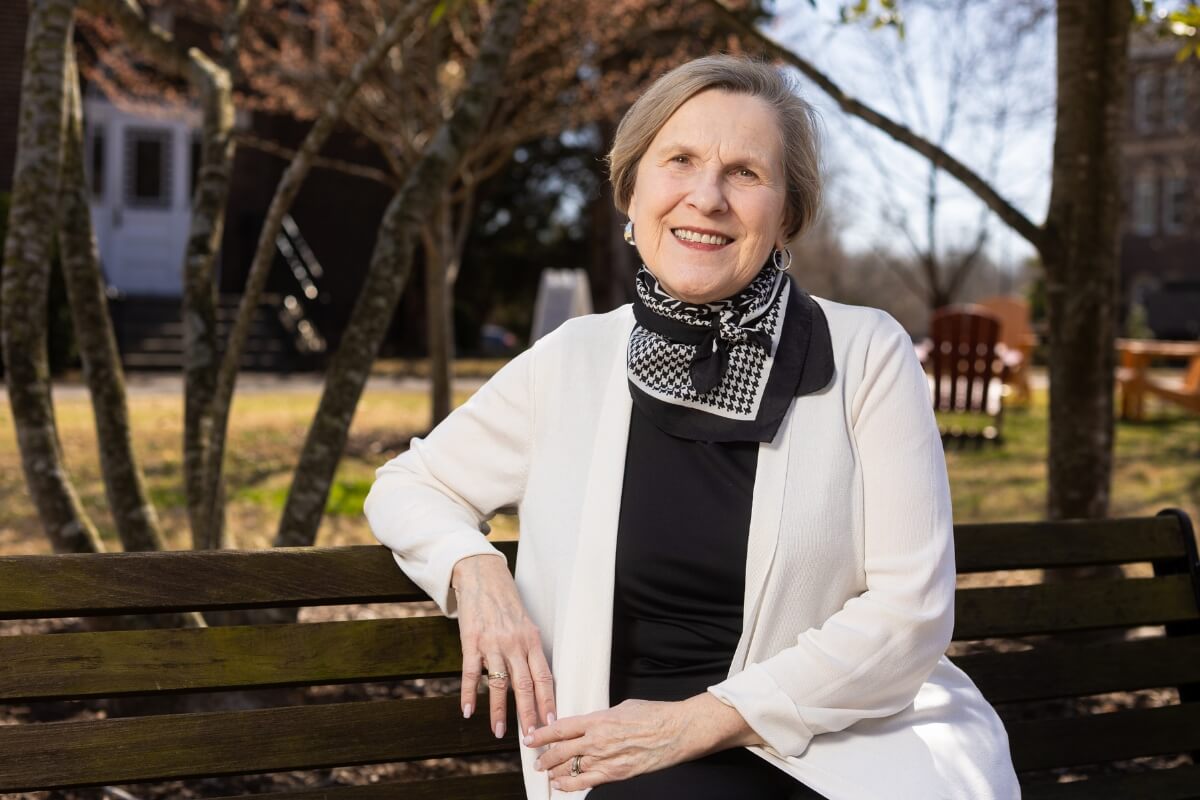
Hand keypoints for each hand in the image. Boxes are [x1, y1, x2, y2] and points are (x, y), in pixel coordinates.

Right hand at [451, 553, 555, 739]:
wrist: (482, 576)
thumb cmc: (506, 603)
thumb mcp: (525, 625)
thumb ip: (530, 651)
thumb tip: (539, 680)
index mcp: (532, 640)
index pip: (544, 677)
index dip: (548, 702)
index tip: (553, 723)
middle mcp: (515, 643)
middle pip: (525, 685)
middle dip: (529, 714)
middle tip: (532, 738)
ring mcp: (493, 643)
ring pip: (499, 683)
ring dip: (499, 711)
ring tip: (499, 732)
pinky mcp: (472, 641)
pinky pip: (471, 673)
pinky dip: (470, 694)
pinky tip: (468, 711)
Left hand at [525, 693, 762, 791]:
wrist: (676, 730)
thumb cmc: (654, 715)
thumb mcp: (622, 707)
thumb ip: (603, 717)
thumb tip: (593, 722)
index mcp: (597, 718)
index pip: (560, 728)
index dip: (542, 735)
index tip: (531, 737)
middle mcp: (596, 739)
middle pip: (560, 751)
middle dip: (545, 756)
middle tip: (537, 759)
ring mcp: (605, 759)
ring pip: (569, 769)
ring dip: (555, 772)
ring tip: (547, 773)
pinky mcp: (616, 774)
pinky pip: (585, 782)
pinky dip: (569, 785)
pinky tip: (560, 785)